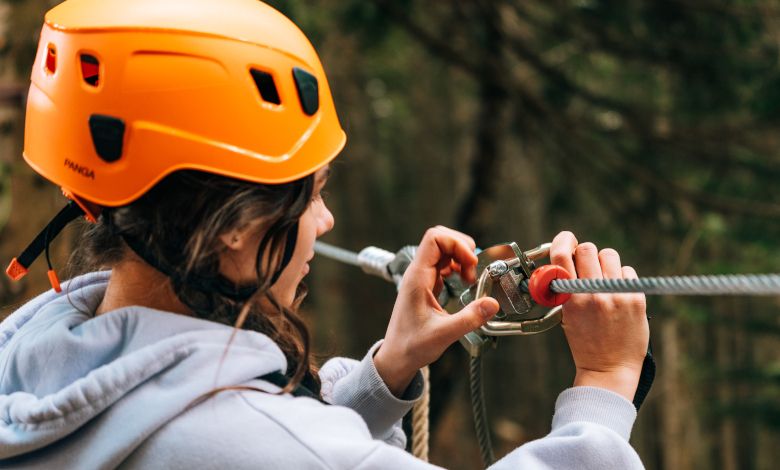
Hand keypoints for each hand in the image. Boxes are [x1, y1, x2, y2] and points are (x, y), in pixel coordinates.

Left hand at [374, 226, 499, 395]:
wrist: (397, 357)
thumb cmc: (411, 346)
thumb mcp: (443, 334)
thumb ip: (468, 318)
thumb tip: (492, 304)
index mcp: (417, 278)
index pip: (434, 239)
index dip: (457, 244)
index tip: (471, 264)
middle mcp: (418, 273)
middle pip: (441, 239)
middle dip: (462, 248)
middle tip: (473, 271)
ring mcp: (422, 277)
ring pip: (444, 250)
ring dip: (462, 258)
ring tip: (471, 279)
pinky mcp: (428, 285)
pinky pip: (445, 264)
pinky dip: (459, 267)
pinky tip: (465, 282)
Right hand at [550, 231, 648, 401]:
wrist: (610, 369)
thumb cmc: (586, 342)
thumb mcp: (566, 315)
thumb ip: (567, 287)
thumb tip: (571, 259)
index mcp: (571, 298)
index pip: (563, 255)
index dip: (563, 241)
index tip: (566, 239)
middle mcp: (593, 293)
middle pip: (588, 248)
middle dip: (585, 254)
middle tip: (587, 267)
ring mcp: (616, 295)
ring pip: (610, 255)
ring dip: (605, 263)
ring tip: (604, 281)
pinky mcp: (635, 298)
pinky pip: (627, 271)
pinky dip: (622, 277)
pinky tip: (618, 294)